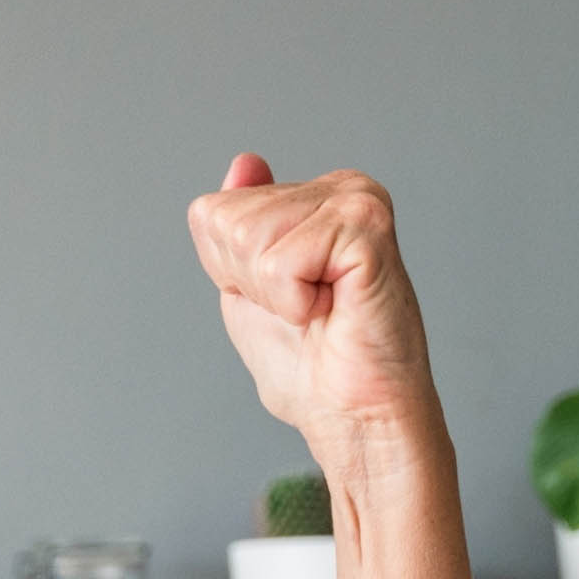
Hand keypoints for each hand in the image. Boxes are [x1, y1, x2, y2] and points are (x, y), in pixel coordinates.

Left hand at [187, 151, 440, 465]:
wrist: (355, 417)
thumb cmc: (312, 367)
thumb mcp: (251, 289)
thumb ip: (239, 228)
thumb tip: (246, 161)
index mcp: (315, 197)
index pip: (212, 212)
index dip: (230, 273)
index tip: (283, 301)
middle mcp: (342, 188)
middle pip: (227, 220)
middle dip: (250, 282)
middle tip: (305, 311)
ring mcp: (357, 202)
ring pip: (250, 237)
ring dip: (274, 294)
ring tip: (321, 310)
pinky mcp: (366, 228)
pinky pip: (281, 261)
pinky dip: (293, 302)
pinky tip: (334, 310)